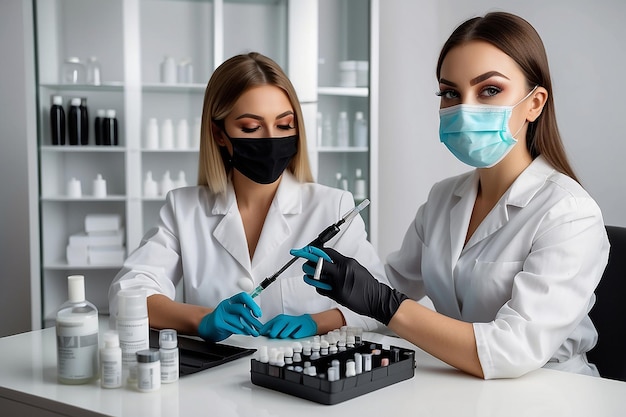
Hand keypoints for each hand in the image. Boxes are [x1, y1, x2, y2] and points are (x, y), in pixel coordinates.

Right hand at [198, 292, 262, 341]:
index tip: (258, 313)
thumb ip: (243, 313)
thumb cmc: (223, 319)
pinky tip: (245, 333)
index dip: (252, 304)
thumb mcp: (233, 313)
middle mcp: (226, 306)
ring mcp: (221, 314)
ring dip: (248, 327)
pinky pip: (232, 328)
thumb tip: (257, 318)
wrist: (208, 326)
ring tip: (254, 332)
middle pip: (242, 309)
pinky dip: (240, 331)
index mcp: (231, 301)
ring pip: (238, 320)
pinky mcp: (218, 323)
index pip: (243, 297)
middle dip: (252, 319)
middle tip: (259, 326)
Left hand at [260, 314, 316, 338]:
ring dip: (284, 337)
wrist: (308, 322)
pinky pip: (295, 336)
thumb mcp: (281, 324)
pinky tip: (296, 334)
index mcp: (280, 318)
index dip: (264, 331)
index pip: (269, 325)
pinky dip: (294, 336)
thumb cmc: (292, 325)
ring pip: (283, 334)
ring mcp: (294, 324)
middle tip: (276, 336)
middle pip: (275, 330)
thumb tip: (260, 332)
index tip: (261, 335)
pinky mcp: (302, 328)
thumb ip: (271, 327)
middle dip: (274, 335)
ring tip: (288, 335)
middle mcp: (286, 320)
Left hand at [290, 246, 408, 324]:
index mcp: (347, 263)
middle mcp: (342, 272)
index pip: (327, 252)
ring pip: (316, 276)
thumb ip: (342, 262)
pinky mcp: (336, 296)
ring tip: (306, 272)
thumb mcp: (356, 267)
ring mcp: (338, 284)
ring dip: (308, 274)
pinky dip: (317, 285)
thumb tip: (328, 259)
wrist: (376, 299)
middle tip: (304, 260)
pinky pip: (320, 289)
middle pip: (318, 263)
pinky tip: (316, 283)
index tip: (307, 249)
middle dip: (308, 261)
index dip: (314, 250)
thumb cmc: (367, 284)